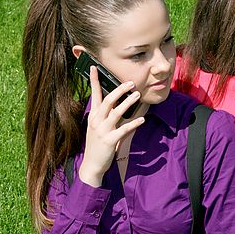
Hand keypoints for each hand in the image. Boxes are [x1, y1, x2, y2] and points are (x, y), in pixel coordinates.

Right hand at [79, 67, 144, 186]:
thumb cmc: (97, 145)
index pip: (94, 95)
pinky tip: (142, 120)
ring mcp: (102, 131)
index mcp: (93, 116)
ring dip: (128, 103)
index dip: (94, 81)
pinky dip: (133, 124)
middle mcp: (96, 121)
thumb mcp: (98, 128)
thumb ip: (106, 116)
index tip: (95, 67)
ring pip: (116, 112)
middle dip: (119, 90)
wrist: (92, 165)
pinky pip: (123, 129)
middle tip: (130, 83)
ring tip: (138, 95)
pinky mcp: (109, 140)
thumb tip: (118, 105)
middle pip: (107, 100)